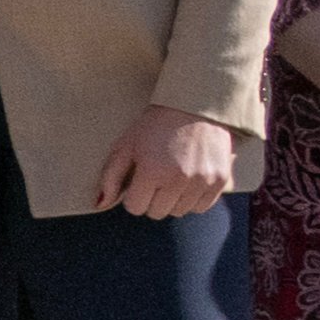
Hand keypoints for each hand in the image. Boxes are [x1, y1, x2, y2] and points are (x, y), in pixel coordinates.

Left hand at [100, 107, 244, 224]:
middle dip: (151, 199)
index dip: (133, 195)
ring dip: (172, 200)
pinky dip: (193, 199)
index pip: (136, 207)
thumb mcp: (126, 145)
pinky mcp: (220, 181)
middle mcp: (178, 181)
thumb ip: (111, 177)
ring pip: (180, 212)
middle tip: (155, 177)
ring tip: (172, 177)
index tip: (139, 180)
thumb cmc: (156, 125)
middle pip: (157, 212)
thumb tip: (99, 205)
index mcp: (151, 172)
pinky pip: (202, 207)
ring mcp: (202, 182)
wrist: (196, 106)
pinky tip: (188, 181)